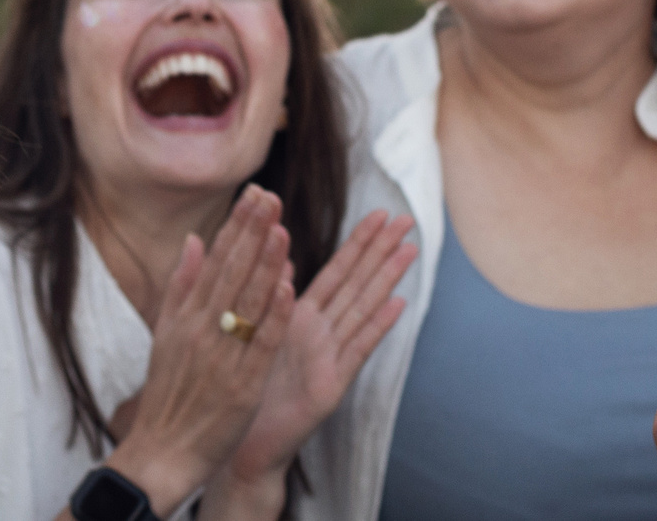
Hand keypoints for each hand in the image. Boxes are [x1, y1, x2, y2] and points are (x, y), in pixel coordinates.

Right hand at [107, 186, 294, 514]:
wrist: (161, 453)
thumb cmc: (168, 394)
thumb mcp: (165, 334)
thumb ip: (182, 286)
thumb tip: (193, 240)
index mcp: (186, 317)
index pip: (215, 261)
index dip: (237, 226)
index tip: (256, 194)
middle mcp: (203, 330)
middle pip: (232, 274)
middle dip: (253, 233)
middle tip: (273, 197)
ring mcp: (223, 357)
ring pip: (248, 303)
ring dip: (266, 265)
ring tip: (283, 229)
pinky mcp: (242, 386)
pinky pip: (261, 346)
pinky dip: (275, 316)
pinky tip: (289, 288)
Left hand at [225, 211, 418, 484]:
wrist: (245, 445)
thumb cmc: (250, 392)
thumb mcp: (258, 337)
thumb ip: (273, 299)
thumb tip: (283, 258)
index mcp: (301, 318)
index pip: (337, 271)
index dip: (359, 242)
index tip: (380, 212)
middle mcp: (322, 334)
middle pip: (357, 283)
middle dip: (381, 250)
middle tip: (409, 218)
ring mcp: (330, 358)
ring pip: (362, 308)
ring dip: (387, 279)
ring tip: (410, 250)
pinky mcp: (331, 385)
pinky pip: (356, 350)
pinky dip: (378, 326)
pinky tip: (399, 304)